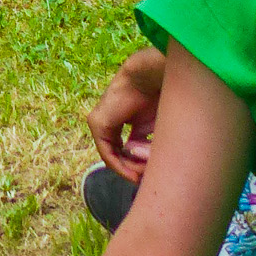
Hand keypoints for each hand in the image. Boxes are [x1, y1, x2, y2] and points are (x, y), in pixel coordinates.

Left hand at [87, 45, 166, 182]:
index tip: (151, 176)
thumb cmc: (158, 98)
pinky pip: (107, 153)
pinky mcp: (98, 123)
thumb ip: (146, 146)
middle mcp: (109, 123)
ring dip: (131, 168)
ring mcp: (100, 123)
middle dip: (136, 169)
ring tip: (145, 174)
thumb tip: (143, 170)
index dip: (138, 166)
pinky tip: (134, 174)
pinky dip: (121, 166)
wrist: (148, 77)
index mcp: (122, 122)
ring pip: (114, 157)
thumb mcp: (154, 128)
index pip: (125, 151)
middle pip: (120, 156)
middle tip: (149, 178)